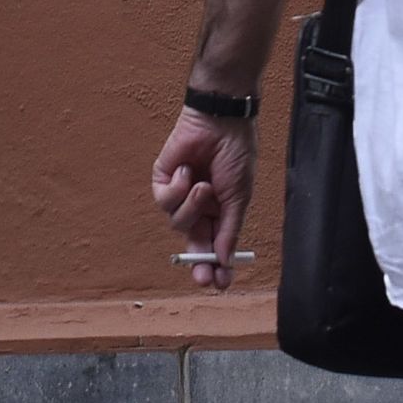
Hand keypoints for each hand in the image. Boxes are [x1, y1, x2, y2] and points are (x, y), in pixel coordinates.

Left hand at [152, 107, 257, 290]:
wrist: (220, 119)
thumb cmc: (236, 153)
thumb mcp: (239, 195)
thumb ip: (230, 229)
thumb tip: (226, 260)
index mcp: (220, 210)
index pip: (216, 244)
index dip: (218, 265)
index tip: (222, 283)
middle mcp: (199, 206)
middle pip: (194, 243)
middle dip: (199, 259)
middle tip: (204, 275)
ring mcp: (181, 194)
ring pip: (178, 222)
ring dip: (192, 206)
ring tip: (204, 184)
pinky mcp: (163, 180)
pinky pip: (164, 200)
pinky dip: (177, 188)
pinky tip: (187, 170)